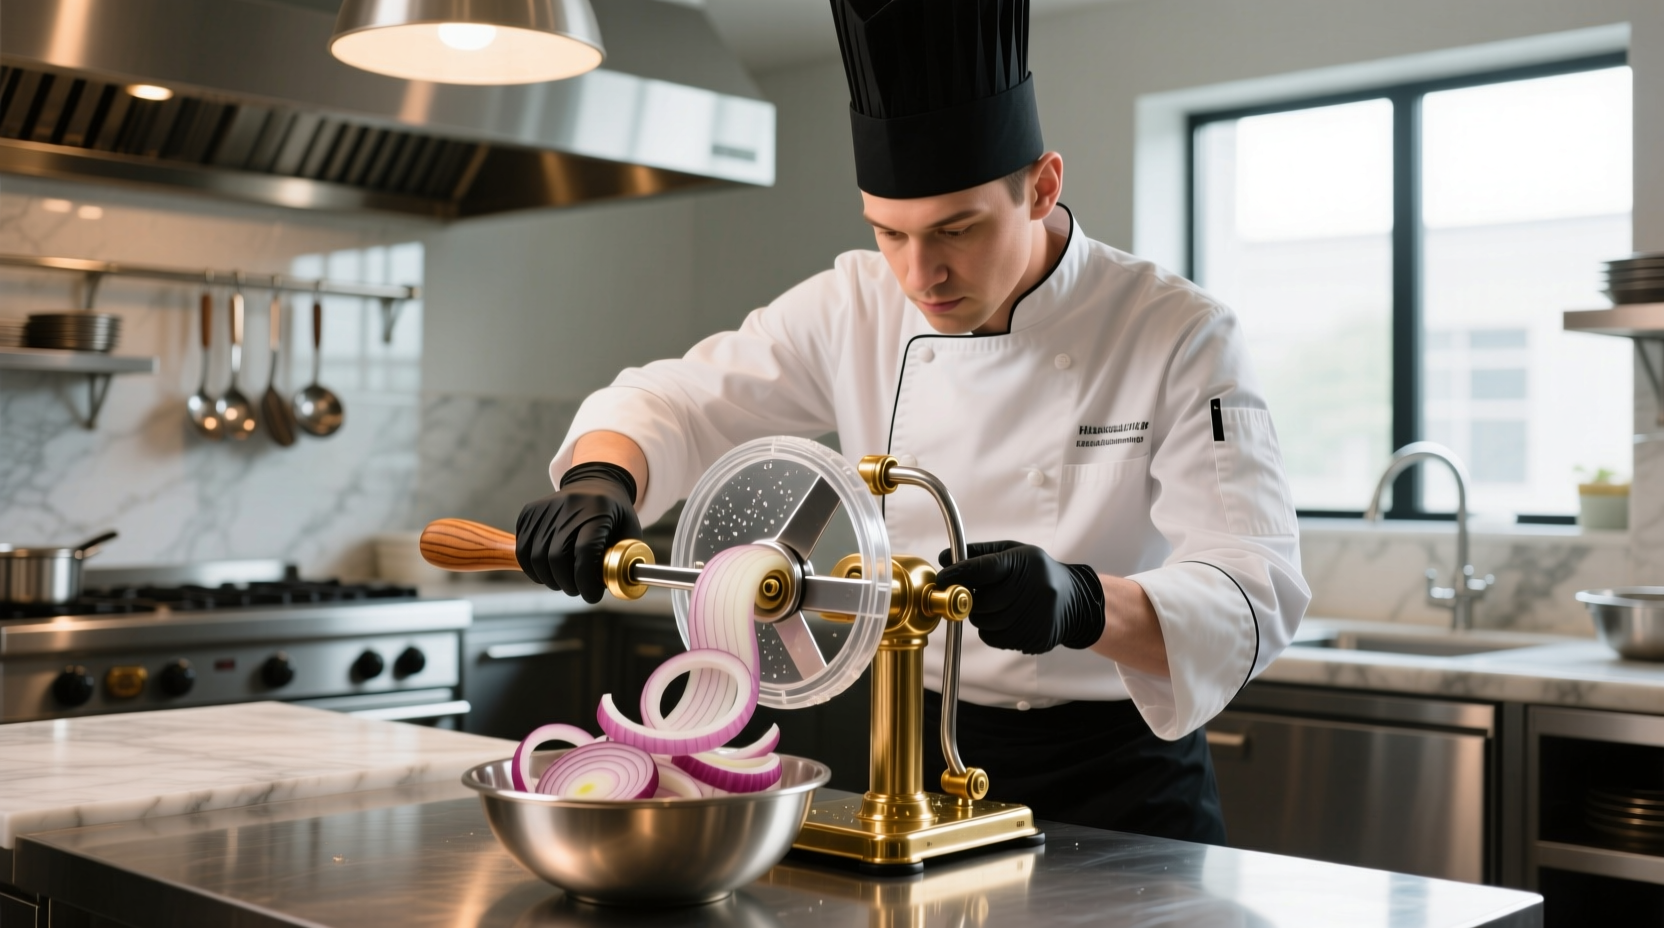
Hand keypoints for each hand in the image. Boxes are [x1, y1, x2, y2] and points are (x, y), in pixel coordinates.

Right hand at [516, 462, 641, 602]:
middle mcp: (569, 505)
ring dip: (549, 579)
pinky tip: (546, 573)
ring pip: (537, 557)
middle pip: (557, 556)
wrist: (595, 483)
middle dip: (567, 583)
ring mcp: (546, 507)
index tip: (592, 596)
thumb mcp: (630, 532)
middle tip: (577, 590)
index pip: (585, 551)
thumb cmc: (615, 515)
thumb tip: (616, 588)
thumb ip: (625, 560)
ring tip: (563, 583)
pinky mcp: (529, 512)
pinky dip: (532, 568)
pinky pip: (523, 549)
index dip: (586, 580)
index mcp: (598, 509)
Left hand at [936, 541, 1104, 654]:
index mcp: (1026, 562)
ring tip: (995, 606)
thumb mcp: (1014, 554)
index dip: (958, 574)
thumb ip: (979, 555)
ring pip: (986, 623)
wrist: (1075, 601)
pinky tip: (1005, 619)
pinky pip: (995, 639)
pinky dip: (991, 631)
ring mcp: (1037, 616)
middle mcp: (1034, 589)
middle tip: (974, 595)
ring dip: (981, 616)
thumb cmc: (1038, 573)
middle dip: (970, 600)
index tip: (942, 579)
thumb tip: (944, 558)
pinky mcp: (1035, 637)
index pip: (983, 568)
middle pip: (982, 601)